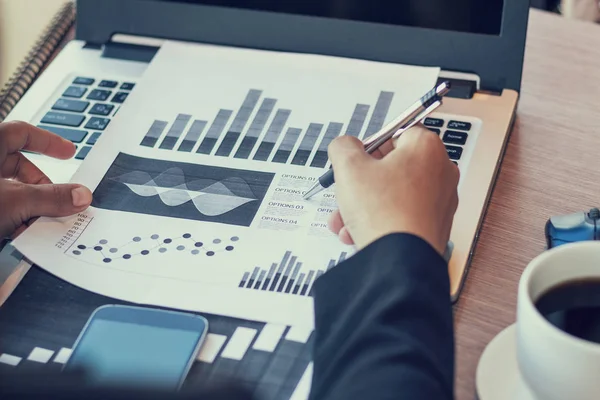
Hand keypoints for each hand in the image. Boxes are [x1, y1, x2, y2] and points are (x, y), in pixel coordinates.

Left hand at [0, 121, 92, 237]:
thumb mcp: (14, 200)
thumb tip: (80, 195)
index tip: (69, 152)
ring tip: (38, 223)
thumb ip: (50, 198)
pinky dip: (14, 220)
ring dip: (30, 208)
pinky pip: (3, 210)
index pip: (21, 132)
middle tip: (57, 200)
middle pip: (19, 166)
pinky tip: (21, 234)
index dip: (47, 141)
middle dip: (42, 186)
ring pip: (12, 191)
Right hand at [327, 125, 458, 254]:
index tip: (357, 158)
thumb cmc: (384, 213)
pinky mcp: (434, 225)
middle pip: (392, 167)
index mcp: (426, 147)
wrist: (401, 259)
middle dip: (361, 182)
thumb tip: (345, 145)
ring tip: (345, 220)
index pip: (397, 133)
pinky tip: (357, 233)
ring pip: (393, 195)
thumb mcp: (349, 167)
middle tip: (346, 191)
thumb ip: (343, 146)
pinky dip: (379, 221)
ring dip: (364, 205)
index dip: (371, 146)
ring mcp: (440, 201)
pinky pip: (402, 216)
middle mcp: (440, 171)